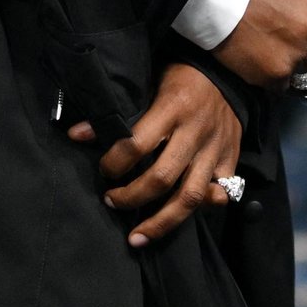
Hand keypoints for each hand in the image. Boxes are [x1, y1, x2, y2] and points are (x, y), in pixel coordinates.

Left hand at [67, 63, 241, 248]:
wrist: (227, 70)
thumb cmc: (180, 76)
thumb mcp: (148, 83)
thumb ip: (118, 112)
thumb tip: (76, 135)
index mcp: (172, 108)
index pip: (137, 144)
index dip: (115, 163)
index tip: (104, 171)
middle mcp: (194, 132)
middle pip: (162, 178)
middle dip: (132, 197)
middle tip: (111, 202)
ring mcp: (215, 149)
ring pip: (190, 197)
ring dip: (161, 223)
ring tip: (137, 236)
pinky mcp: (230, 160)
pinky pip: (218, 194)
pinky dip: (202, 210)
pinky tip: (181, 221)